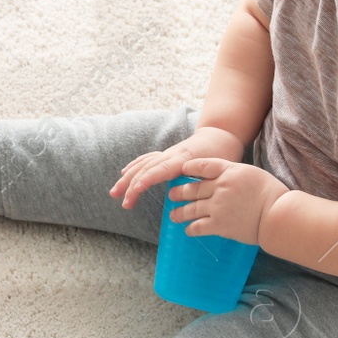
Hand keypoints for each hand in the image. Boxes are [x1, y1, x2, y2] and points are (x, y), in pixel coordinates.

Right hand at [109, 127, 242, 209]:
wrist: (221, 133)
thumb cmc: (223, 153)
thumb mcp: (218, 167)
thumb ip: (206, 180)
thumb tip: (196, 197)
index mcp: (183, 159)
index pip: (159, 170)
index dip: (146, 180)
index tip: (134, 191)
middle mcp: (171, 155)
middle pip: (145, 169)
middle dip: (131, 185)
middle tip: (124, 203)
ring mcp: (167, 154)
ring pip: (142, 164)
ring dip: (127, 178)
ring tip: (114, 193)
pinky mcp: (167, 154)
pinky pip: (146, 159)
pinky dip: (134, 166)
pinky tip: (125, 173)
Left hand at [165, 158, 289, 246]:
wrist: (277, 214)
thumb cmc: (270, 193)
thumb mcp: (250, 173)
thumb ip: (232, 173)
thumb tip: (220, 177)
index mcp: (228, 171)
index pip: (202, 166)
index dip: (189, 168)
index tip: (182, 170)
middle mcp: (219, 187)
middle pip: (192, 189)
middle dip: (179, 192)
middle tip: (172, 195)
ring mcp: (217, 207)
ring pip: (191, 209)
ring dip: (180, 213)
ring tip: (173, 215)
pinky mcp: (219, 225)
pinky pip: (198, 226)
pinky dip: (191, 229)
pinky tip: (187, 230)